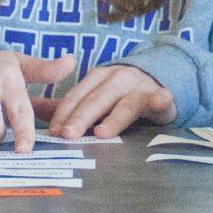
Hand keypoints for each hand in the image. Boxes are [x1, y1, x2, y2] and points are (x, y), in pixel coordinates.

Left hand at [45, 62, 174, 138]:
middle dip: (82, 117)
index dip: (64, 113)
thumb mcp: (98, 98)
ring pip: (126, 104)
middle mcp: (119, 78)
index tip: (54, 132)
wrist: (158, 81)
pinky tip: (159, 102)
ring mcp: (142, 87)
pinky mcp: (162, 97)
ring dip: (114, 118)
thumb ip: (76, 111)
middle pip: (98, 100)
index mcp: (99, 78)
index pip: (77, 95)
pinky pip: (162, 98)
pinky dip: (160, 100)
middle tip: (68, 134)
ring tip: (102, 133)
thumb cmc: (120, 98)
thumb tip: (50, 130)